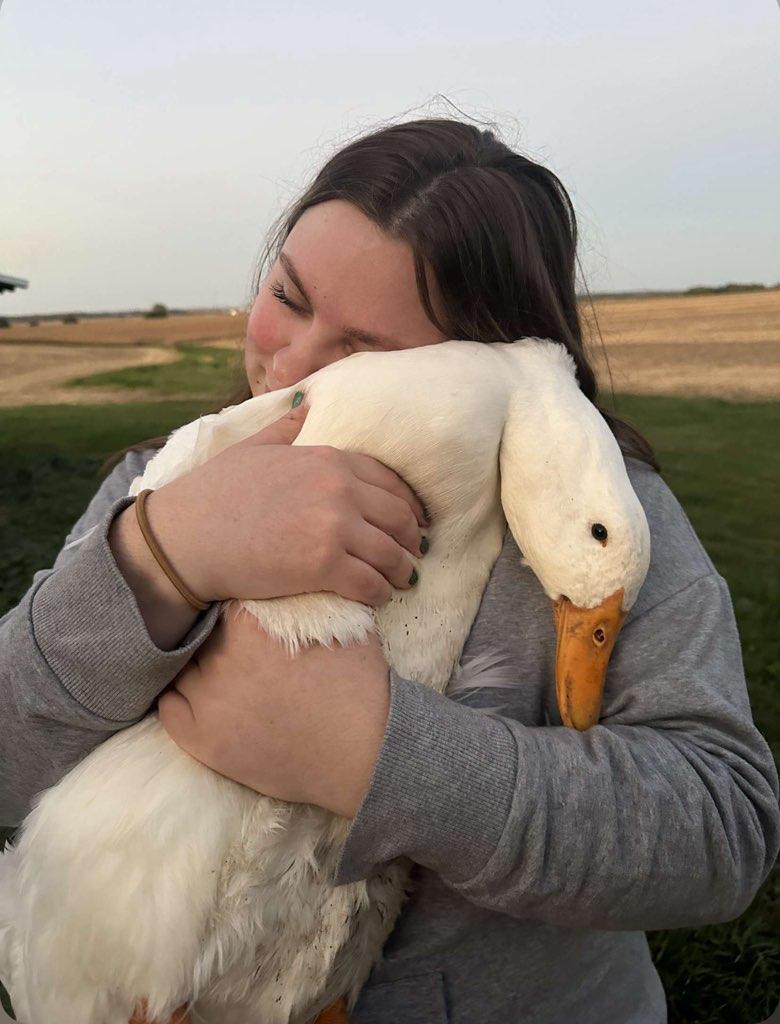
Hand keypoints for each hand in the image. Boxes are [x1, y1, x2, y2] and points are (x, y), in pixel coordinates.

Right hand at [146, 401, 428, 604]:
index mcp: (328, 458)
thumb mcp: (253, 447)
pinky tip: (378, 597)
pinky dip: (381, 594)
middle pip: (399, 518)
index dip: (408, 505)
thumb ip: (287, 427)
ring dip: (401, 571)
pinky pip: (372, 584)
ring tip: (400, 581)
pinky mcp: (325, 566)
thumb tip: (307, 402)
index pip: (389, 481)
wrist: (184, 537)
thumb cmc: (213, 492)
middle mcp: (339, 489)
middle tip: (413, 554)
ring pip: (392, 554)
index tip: (414, 521)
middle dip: (411, 540)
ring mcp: (335, 527)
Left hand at [157, 606, 390, 817]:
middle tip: (239, 654)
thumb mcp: (340, 622)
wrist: (364, 750)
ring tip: (224, 679)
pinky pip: (169, 708)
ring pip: (183, 669)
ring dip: (199, 669)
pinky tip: (202, 702)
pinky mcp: (201, 739)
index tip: (244, 624)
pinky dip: (181, 701)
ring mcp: (207, 699)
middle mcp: (221, 656)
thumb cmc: (358, 685)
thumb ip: (305, 597)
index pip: (222, 603)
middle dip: (217, 640)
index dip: (234, 614)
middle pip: (202, 635)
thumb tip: (291, 577)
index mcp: (249, 623)